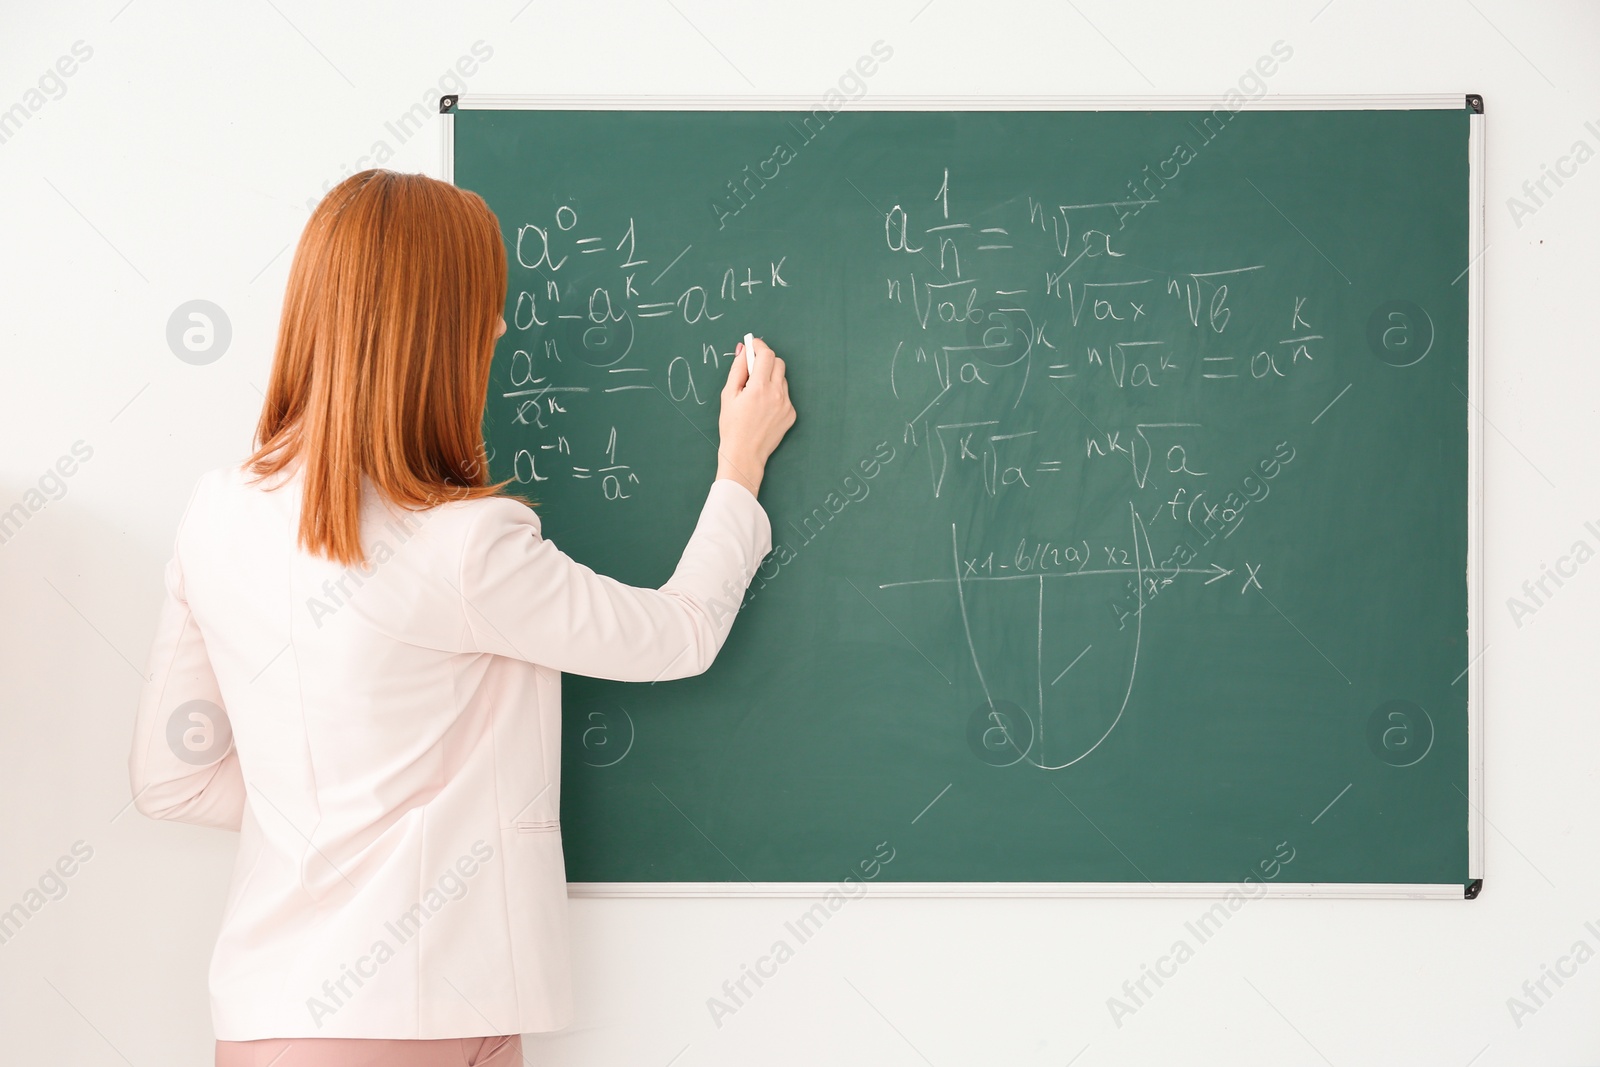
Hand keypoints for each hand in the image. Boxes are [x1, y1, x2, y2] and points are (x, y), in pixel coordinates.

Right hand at [716, 335, 795, 497]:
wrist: (744, 454)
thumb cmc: (732, 426)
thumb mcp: (728, 395)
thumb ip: (737, 369)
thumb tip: (743, 350)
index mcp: (759, 388)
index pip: (767, 355)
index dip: (758, 347)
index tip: (752, 345)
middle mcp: (777, 394)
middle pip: (778, 363)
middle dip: (766, 361)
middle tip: (753, 369)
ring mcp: (787, 405)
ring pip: (782, 379)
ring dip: (771, 378)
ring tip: (755, 394)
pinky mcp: (791, 414)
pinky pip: (785, 395)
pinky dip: (775, 394)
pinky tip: (763, 407)